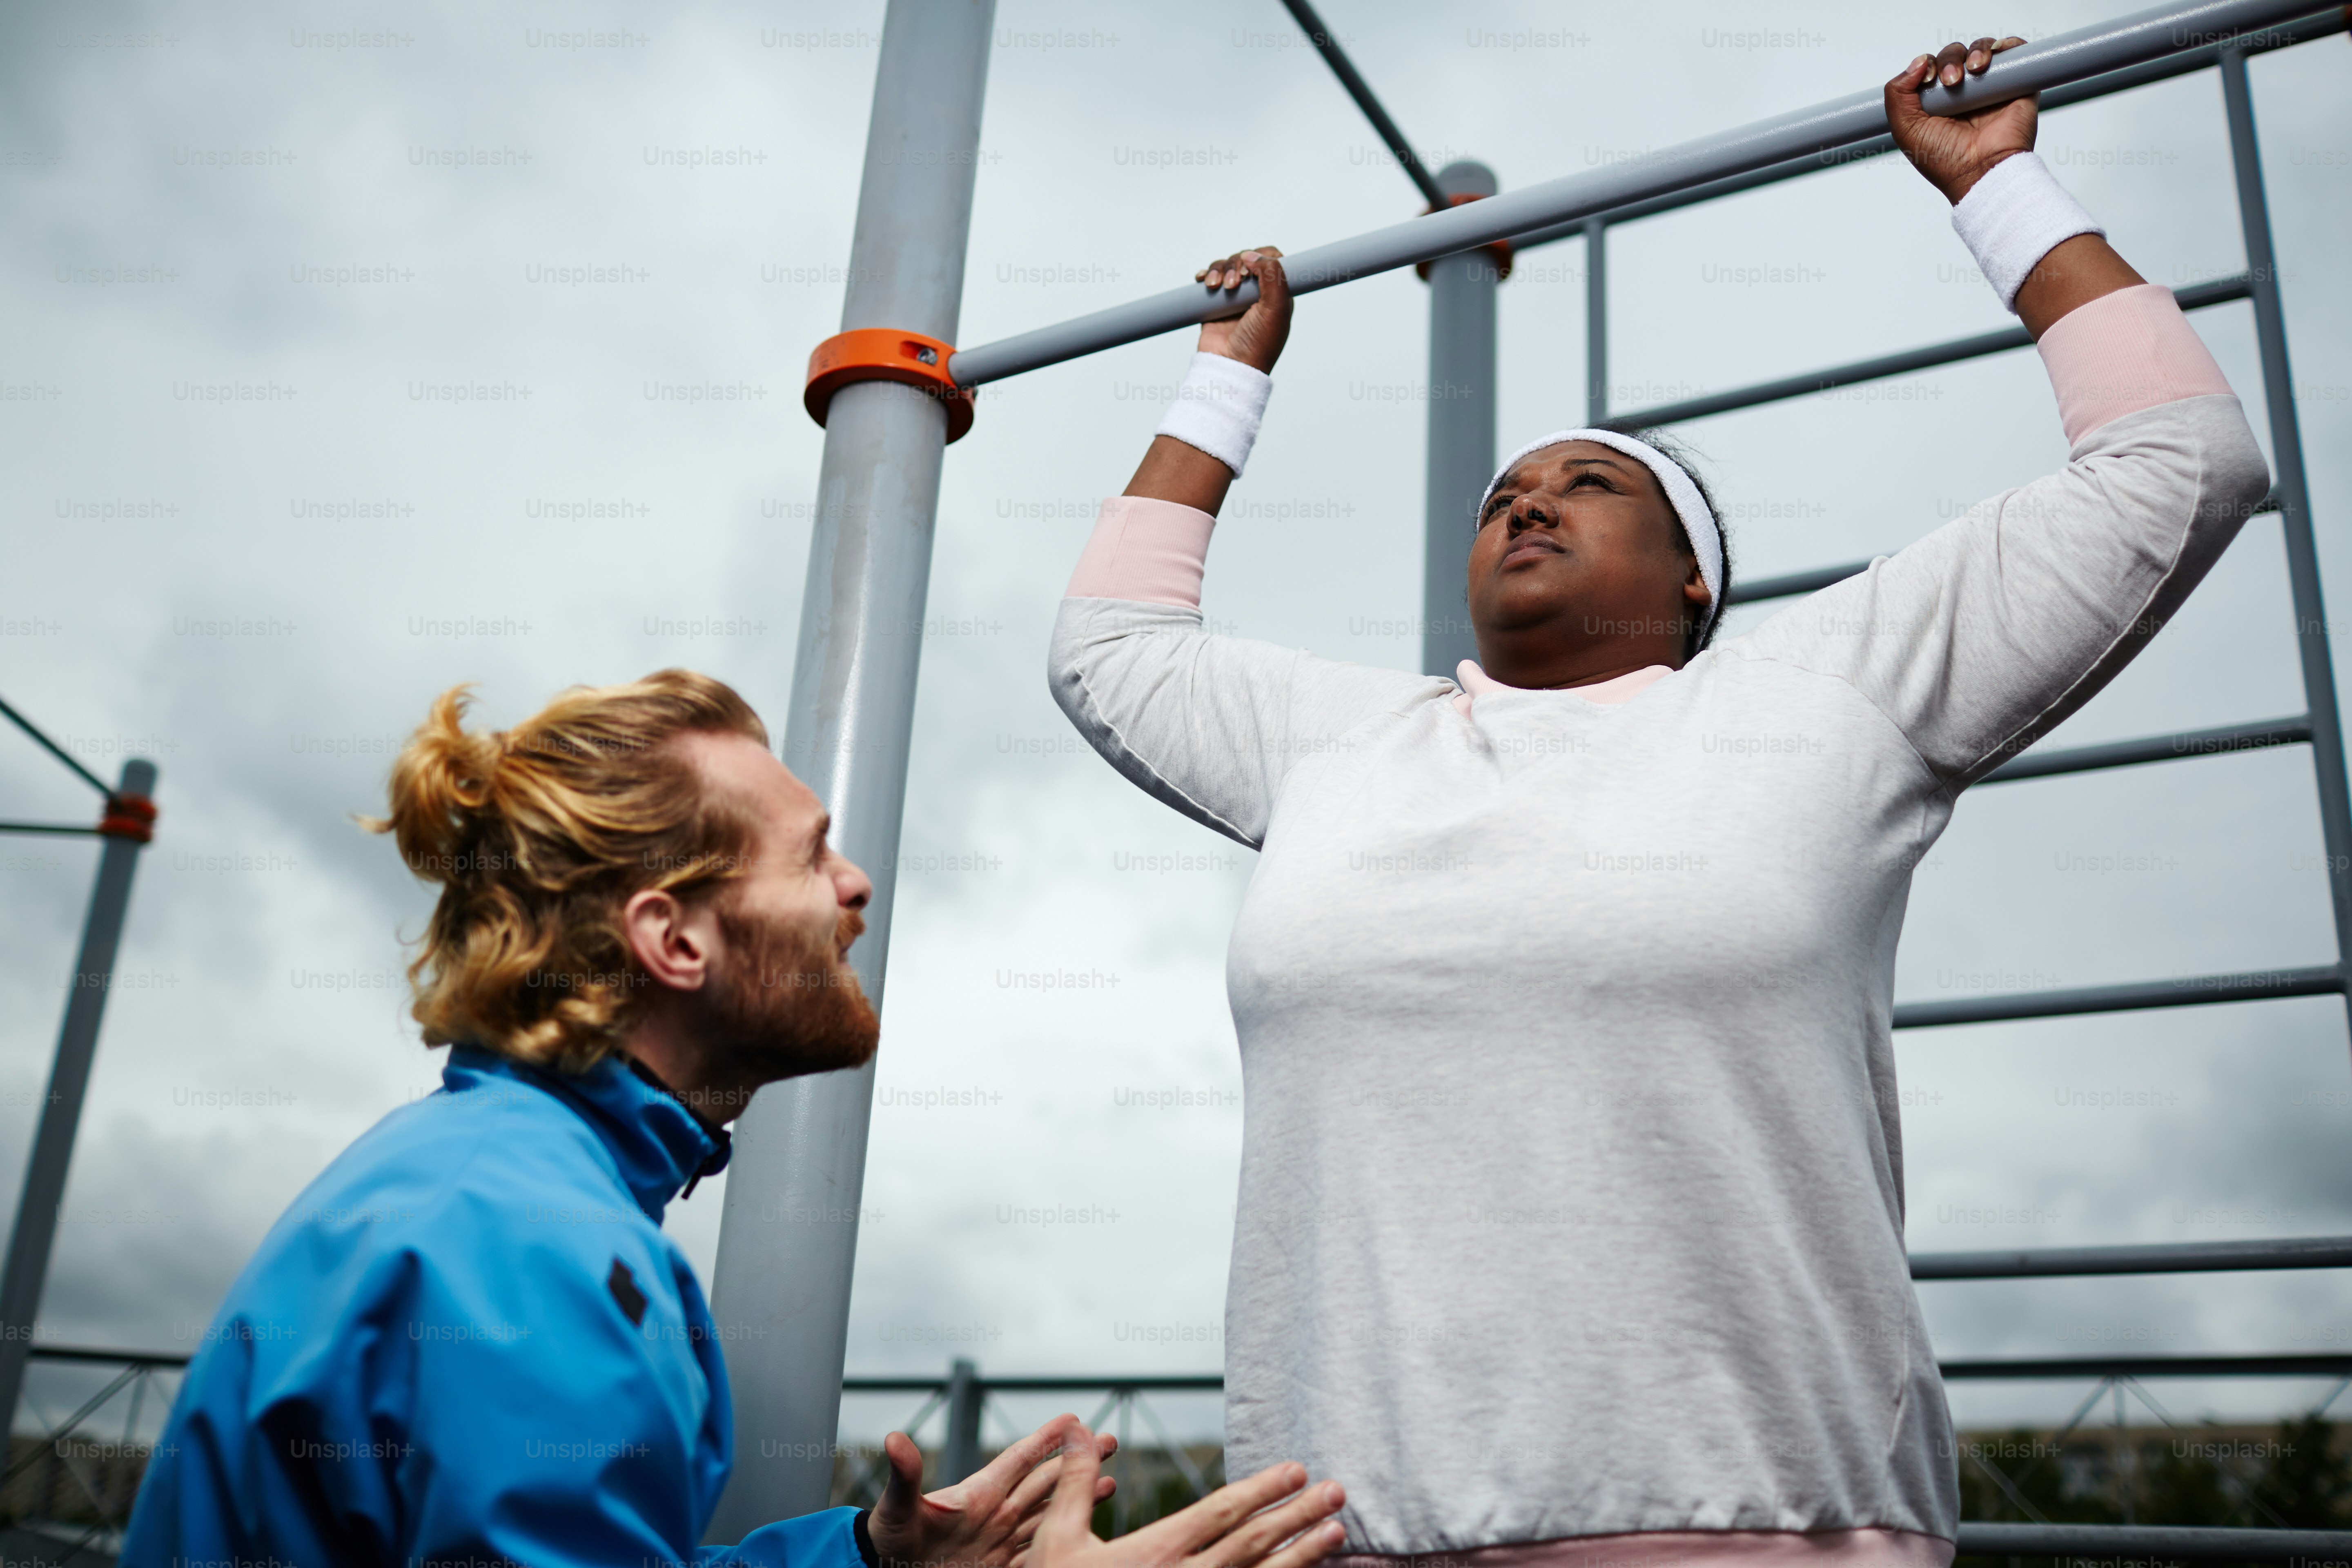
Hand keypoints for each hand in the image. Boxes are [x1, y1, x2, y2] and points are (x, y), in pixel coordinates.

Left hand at [868, 1418, 1118, 1567]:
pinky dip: (1065, 1536)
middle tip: (1109, 1439)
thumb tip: (892, 1439)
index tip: (1073, 1419)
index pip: (1019, 1460)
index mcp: (977, 1494)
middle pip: (1045, 1481)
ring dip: (1078, 1497)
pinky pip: (1041, 1548)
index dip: (1045, 1439)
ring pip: (1050, 1514)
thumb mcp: (898, 1509)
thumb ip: (905, 1476)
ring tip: (1110, 1482)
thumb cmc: (890, 1539)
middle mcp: (996, 1512)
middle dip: (1076, 1461)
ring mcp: (1001, 1540)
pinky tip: (1085, 1530)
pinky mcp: (1003, 1566)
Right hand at [1017, 1417, 1345, 1567]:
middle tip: (1337, 1492)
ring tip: (1338, 1532)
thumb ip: (1075, 1483)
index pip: (1220, 1514)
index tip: (1296, 1470)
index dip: (1261, 1490)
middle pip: (1253, 1544)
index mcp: (1154, 1554)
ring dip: (1302, 1556)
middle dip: (1297, 1516)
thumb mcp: (1057, 1539)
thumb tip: (1077, 1426)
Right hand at [1193, 247, 1290, 375]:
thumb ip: (1273, 276)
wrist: (1230, 367)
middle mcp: (1256, 293)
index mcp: (1276, 293)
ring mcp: (1235, 298)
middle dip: (1236, 265)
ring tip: (1215, 287)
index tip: (1251, 270)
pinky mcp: (1215, 304)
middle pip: (1246, 259)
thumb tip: (1253, 255)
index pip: (1272, 259)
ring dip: (1219, 269)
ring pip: (1226, 266)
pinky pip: (1210, 279)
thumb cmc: (1257, 344)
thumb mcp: (1276, 309)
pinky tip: (1204, 281)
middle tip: (1233, 284)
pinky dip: (1206, 274)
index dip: (1261, 257)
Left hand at [1885, 35, 2031, 204]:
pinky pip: (2015, 51)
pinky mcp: (2018, 84)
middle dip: (1950, 60)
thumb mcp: (1905, 129)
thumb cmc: (1945, 159)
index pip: (1931, 67)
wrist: (1982, 171)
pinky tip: (1994, 56)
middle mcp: (1964, 93)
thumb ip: (1897, 94)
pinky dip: (2006, 44)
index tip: (1927, 79)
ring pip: (1982, 49)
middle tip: (1952, 82)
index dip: (1927, 66)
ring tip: (1974, 68)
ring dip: (1976, 50)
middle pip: (1955, 55)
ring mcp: (1991, 87)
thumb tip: (1918, 62)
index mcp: (1937, 102)